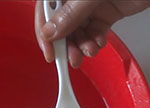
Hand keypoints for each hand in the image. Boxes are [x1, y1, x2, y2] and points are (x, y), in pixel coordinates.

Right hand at [35, 0, 149, 67]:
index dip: (44, 33)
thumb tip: (50, 32)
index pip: (46, 12)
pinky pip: (94, 32)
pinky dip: (95, 41)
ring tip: (89, 52)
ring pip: (78, 32)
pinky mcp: (105, 13)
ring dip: (82, 46)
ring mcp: (90, 6)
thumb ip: (71, 14)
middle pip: (61, 25)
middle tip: (71, 58)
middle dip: (66, 44)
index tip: (49, 52)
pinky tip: (98, 44)